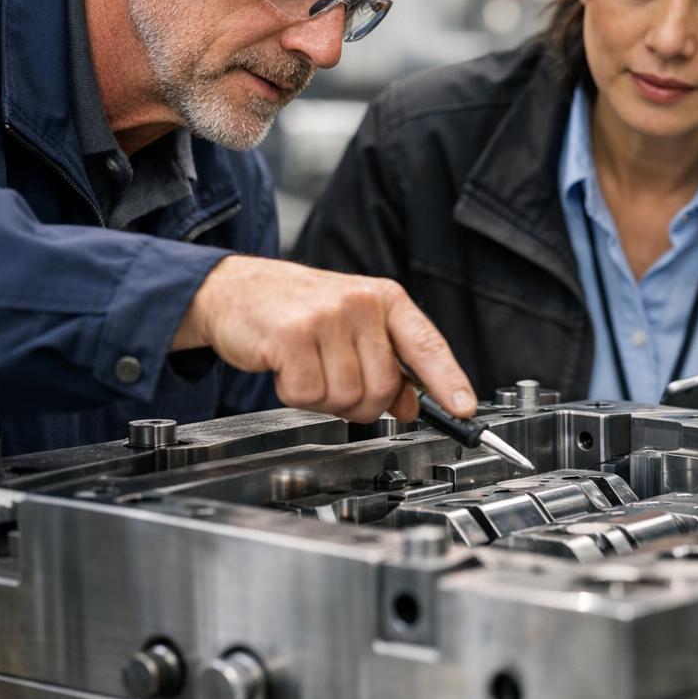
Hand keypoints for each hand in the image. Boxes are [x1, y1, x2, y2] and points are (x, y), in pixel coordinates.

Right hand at [173, 255, 474, 424]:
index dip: (449, 381)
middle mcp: (361, 303)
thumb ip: (387, 362)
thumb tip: (412, 405)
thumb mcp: (352, 326)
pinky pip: (307, 394)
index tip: (465, 409)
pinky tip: (285, 367)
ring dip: (324, 398)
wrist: (233, 289)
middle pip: (382, 386)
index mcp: (384, 299)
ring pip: (346, 396)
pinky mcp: (292, 335)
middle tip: (335, 383)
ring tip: (307, 367)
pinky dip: (294, 394)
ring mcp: (326, 317)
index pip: (428, 344)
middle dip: (361, 403)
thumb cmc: (297, 309)